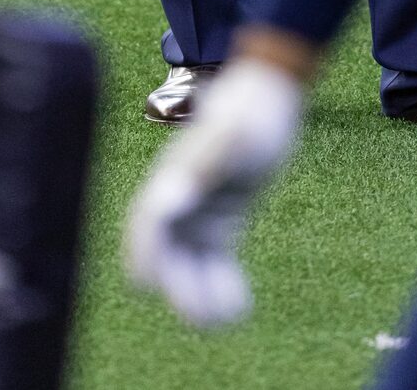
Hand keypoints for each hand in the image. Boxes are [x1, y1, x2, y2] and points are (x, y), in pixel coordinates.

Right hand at [125, 57, 304, 325]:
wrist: (272, 98)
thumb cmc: (250, 112)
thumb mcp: (231, 137)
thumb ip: (198, 169)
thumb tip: (165, 204)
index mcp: (172, 179)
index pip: (147, 225)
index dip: (145, 255)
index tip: (151, 285)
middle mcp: (178, 203)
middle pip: (165, 258)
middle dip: (180, 290)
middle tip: (207, 318)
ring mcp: (197, 217)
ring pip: (187, 271)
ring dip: (200, 298)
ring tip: (232, 315)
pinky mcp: (219, 226)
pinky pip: (213, 267)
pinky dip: (221, 288)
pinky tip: (242, 306)